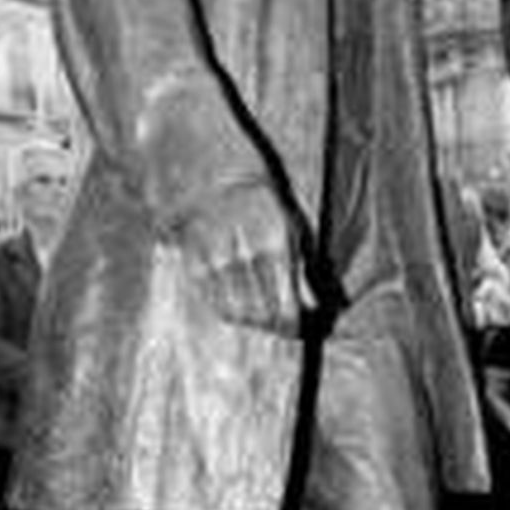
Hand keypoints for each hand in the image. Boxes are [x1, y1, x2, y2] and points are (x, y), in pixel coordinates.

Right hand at [177, 183, 304, 332]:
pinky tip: (240, 302)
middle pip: (262, 316)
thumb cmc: (263, 207)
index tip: (296, 327)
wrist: (216, 181)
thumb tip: (312, 306)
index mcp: (276, 246)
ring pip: (238, 314)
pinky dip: (230, 310)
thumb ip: (302, 270)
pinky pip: (216, 304)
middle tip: (280, 324)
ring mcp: (218, 263)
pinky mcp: (196, 266)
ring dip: (252, 321)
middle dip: (274, 326)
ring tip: (261, 314)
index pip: (286, 309)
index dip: (293, 326)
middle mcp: (246, 257)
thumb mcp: (292, 230)